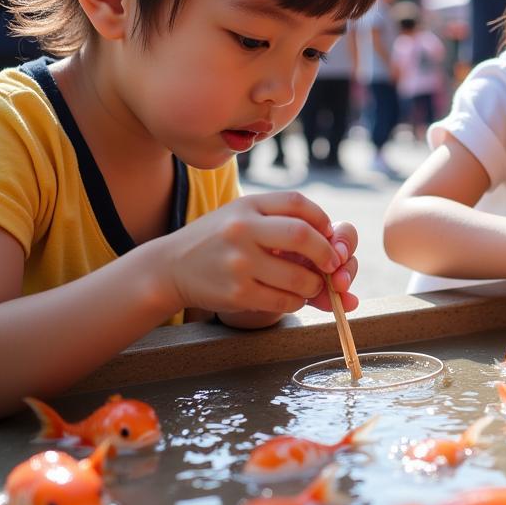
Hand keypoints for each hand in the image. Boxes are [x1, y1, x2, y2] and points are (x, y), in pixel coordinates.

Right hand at [160, 192, 355, 315]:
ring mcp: (239, 262)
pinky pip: (283, 300)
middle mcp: (242, 229)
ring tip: (311, 284)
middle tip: (332, 264)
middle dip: (326, 252)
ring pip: (297, 276)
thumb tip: (335, 242)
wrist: (170, 267)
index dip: (322, 219)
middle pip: (302, 235)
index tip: (328, 234)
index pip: (298, 202)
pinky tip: (292, 297)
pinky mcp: (237, 292)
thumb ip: (280, 220)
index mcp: (248, 205)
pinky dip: (296, 301)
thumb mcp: (243, 215)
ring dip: (314, 284)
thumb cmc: (218, 240)